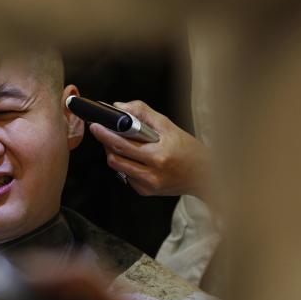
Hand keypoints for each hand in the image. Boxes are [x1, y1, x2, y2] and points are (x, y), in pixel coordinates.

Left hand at [89, 100, 210, 200]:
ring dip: (113, 153)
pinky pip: (126, 176)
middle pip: (115, 158)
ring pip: (117, 168)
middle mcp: (152, 174)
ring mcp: (148, 185)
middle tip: (103, 131)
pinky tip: (134, 158)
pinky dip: (125, 165)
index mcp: (158, 156)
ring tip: (118, 143)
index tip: (96, 125)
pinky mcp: (146, 191)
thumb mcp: (168, 126)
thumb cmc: (188, 149)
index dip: (105, 134)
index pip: (122, 144)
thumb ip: (143, 113)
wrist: (204, 175)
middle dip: (105, 143)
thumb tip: (119, 107)